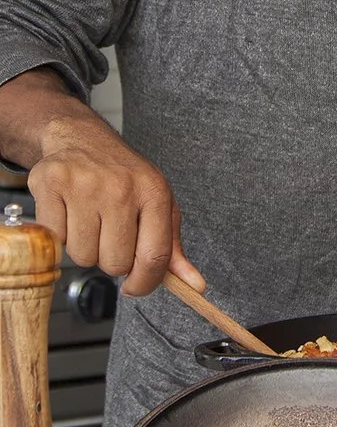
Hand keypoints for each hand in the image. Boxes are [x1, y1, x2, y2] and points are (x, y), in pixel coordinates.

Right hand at [28, 115, 203, 297]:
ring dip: (85, 248)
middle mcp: (122, 187)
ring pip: (83, 256)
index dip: (144, 283)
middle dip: (110, 260)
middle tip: (109, 235)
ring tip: (89, 220)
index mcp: (155, 193)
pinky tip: (68, 212)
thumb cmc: (124, 178)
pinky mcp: (51, 183)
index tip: (134, 287)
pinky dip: (59, 235)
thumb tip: (196, 286)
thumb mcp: (158, 205)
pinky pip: (54, 239)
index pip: (155, 257)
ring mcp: (85, 184)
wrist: (82, 139)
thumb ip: (172, 248)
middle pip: (115, 263)